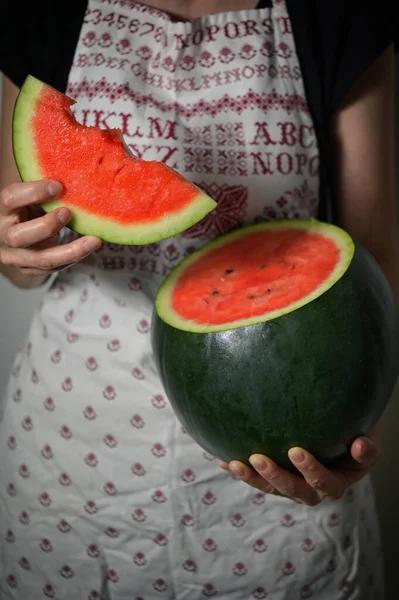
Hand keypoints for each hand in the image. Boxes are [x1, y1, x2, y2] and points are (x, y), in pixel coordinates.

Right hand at [0, 180, 100, 276]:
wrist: (21, 234)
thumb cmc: (29, 208)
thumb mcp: (31, 196)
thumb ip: (45, 188)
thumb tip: (77, 172)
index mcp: (2, 210)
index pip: (10, 199)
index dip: (33, 192)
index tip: (58, 185)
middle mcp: (4, 236)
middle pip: (19, 237)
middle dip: (47, 226)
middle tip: (68, 213)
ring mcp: (16, 257)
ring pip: (42, 259)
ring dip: (71, 251)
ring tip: (94, 241)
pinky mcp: (31, 269)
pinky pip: (55, 267)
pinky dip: (74, 257)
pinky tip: (89, 247)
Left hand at [218, 421, 380, 505]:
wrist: (342, 436)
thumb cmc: (356, 432)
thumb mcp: (367, 437)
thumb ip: (366, 446)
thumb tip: (361, 444)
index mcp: (337, 481)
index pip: (324, 481)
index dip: (311, 470)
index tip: (296, 451)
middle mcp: (313, 490)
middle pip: (293, 490)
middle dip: (275, 476)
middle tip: (259, 458)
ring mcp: (292, 486)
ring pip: (271, 488)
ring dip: (252, 477)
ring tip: (234, 463)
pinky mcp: (275, 480)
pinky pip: (256, 477)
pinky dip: (238, 469)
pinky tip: (219, 457)